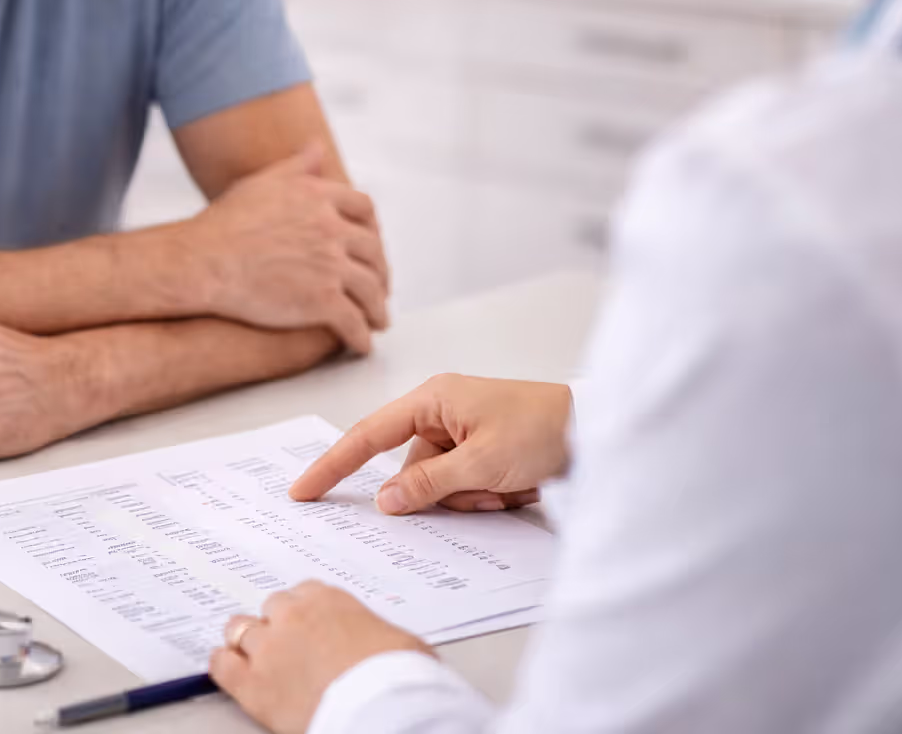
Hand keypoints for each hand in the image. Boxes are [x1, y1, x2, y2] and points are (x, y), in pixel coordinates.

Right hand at [185, 144, 390, 355]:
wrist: (201, 262)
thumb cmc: (223, 224)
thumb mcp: (261, 183)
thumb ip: (295, 166)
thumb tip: (317, 148)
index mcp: (319, 198)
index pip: (364, 209)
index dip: (372, 228)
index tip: (372, 243)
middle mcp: (332, 229)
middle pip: (374, 251)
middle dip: (381, 271)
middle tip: (380, 286)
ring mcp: (330, 266)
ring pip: (370, 290)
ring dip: (378, 309)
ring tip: (377, 320)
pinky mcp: (322, 302)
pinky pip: (354, 323)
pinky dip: (362, 337)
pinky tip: (361, 346)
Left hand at [210, 582, 432, 733]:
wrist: (380, 706)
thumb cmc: (398, 674)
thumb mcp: (400, 642)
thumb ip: (375, 633)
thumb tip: (382, 645)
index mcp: (327, 600)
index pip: (304, 594)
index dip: (305, 612)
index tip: (309, 625)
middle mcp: (292, 616)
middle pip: (271, 609)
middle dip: (277, 625)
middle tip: (286, 646)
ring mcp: (268, 649)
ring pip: (240, 631)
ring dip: (247, 642)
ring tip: (254, 656)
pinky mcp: (252, 685)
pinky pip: (221, 666)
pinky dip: (223, 666)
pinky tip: (227, 669)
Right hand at [291, 375, 572, 515]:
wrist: (596, 429)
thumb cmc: (542, 428)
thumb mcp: (481, 463)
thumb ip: (429, 484)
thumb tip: (386, 500)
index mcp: (433, 400)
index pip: (368, 436)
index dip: (333, 465)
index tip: (304, 491)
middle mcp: (442, 412)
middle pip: (412, 471)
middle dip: (446, 492)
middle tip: (488, 488)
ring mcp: (462, 432)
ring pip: (439, 486)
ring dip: (472, 497)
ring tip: (512, 484)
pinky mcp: (481, 450)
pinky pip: (463, 487)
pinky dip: (486, 494)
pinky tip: (518, 484)